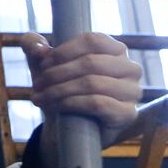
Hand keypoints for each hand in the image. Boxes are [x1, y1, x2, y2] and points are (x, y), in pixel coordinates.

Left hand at [23, 32, 141, 151]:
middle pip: (90, 63)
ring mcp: (133, 91)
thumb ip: (34, 46)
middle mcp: (130, 67)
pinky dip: (71, 104)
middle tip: (36, 85)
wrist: (68, 126)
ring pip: (92, 83)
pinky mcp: (128, 113)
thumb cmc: (61, 88)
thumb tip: (36, 45)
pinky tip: (55, 107)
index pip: (92, 40)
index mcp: (115, 49)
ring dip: (59, 91)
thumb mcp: (44, 65)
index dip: (63, 51)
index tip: (41, 64)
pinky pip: (98, 103)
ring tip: (40, 98)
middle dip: (56, 74)